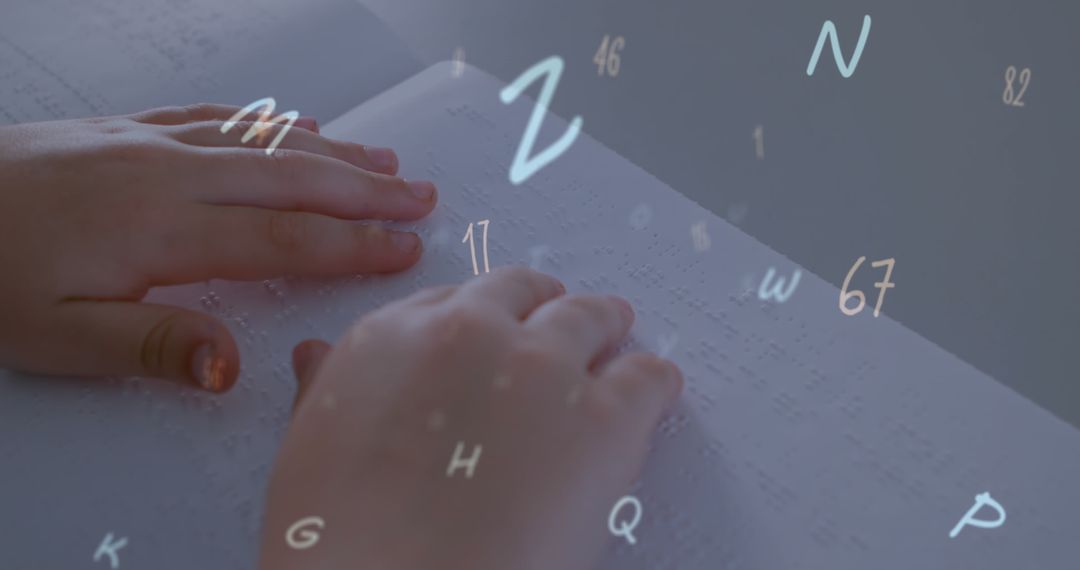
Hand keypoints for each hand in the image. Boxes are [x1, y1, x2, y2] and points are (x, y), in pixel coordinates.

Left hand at [0, 104, 436, 391]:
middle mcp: (172, 175)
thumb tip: (233, 366)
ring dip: (332, 150)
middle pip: (292, 179)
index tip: (405, 249)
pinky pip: (219, 115)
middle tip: (421, 197)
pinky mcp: (131, 128)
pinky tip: (297, 122)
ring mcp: (153, 142)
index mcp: (163, 230)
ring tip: (384, 159)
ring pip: (265, 141)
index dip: (352, 245)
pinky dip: (270, 120)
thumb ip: (154, 347)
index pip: (283, 238)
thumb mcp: (60, 338)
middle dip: (366, 190)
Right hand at [258, 267, 682, 569]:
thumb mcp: (311, 450)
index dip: (484, 318)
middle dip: (543, 310)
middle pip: (525, 294)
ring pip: (590, 317)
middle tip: (561, 327)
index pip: (455, 300)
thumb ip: (328, 389)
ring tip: (614, 336)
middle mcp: (469, 333)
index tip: (499, 332)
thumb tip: (315, 356)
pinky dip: (652, 382)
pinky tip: (652, 391)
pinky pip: (647, 377)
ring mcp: (542, 368)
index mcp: (392, 337)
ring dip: (601, 328)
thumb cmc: (341, 546)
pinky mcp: (604, 418)